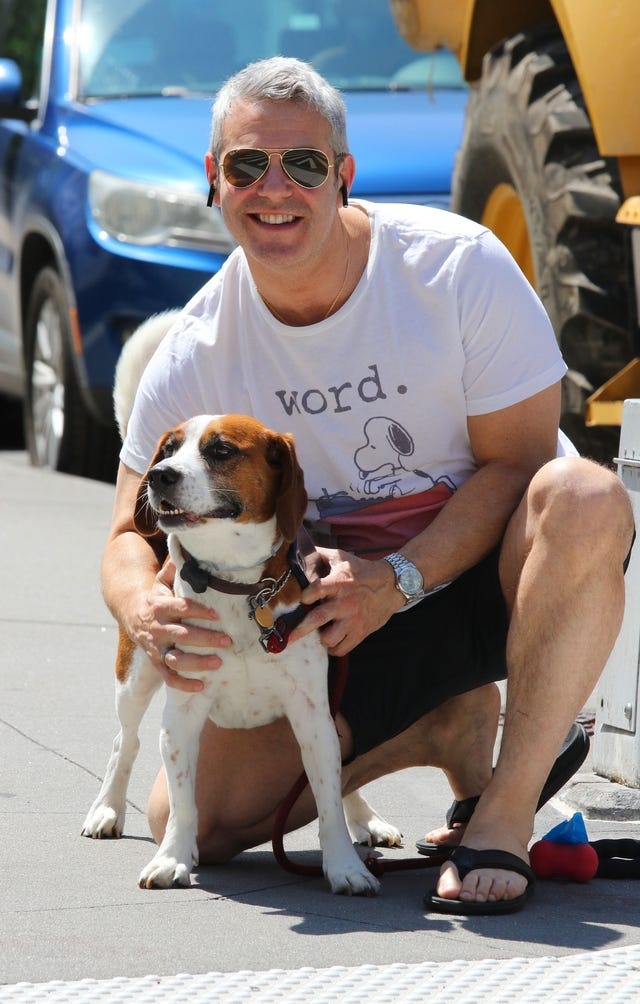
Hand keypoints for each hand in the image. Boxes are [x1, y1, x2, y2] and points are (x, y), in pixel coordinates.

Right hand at [135, 560, 231, 691]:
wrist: (132, 614)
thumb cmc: (157, 598)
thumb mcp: (162, 581)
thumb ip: (173, 568)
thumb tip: (184, 547)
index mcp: (160, 605)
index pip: (181, 607)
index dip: (199, 611)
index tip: (218, 615)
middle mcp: (157, 627)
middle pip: (182, 635)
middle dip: (205, 639)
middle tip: (228, 641)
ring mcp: (156, 647)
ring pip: (175, 658)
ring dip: (197, 663)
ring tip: (218, 663)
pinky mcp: (156, 662)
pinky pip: (168, 676)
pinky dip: (182, 684)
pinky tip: (201, 686)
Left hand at [290, 547, 402, 655]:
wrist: (392, 585)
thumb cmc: (362, 571)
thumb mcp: (341, 557)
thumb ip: (318, 554)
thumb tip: (297, 550)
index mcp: (339, 582)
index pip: (316, 590)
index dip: (305, 596)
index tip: (302, 599)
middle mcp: (345, 603)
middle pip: (318, 618)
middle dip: (300, 629)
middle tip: (288, 637)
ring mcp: (353, 620)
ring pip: (329, 638)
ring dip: (321, 637)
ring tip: (321, 631)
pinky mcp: (361, 632)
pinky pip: (343, 649)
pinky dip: (334, 648)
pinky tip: (332, 640)